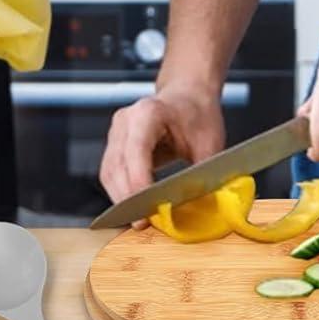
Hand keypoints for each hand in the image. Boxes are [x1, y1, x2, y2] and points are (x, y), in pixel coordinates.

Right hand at [99, 84, 225, 224]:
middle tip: (145, 223)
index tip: (148, 208)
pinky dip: (120, 192)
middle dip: (129, 197)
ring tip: (140, 219)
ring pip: (109, 173)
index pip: (136, 150)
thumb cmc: (197, 114)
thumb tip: (201, 207)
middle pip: (117, 165)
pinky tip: (135, 207)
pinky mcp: (114, 145)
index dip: (139, 181)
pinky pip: (110, 173)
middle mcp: (126, 120)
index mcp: (149, 113)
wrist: (188, 96)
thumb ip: (203, 174)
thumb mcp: (210, 143)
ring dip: (121, 199)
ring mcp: (116, 132)